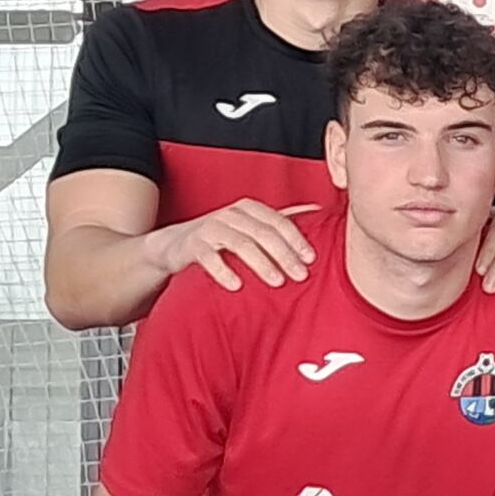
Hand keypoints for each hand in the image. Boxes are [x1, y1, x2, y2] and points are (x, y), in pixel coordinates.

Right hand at [150, 199, 316, 291]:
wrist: (175, 244)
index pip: (279, 222)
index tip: (311, 259)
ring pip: (241, 244)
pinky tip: (237, 286)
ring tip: (277, 282)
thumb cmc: (223, 236)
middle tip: (300, 276)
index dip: (296, 240)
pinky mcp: (193, 245)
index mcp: (250, 209)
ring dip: (261, 264)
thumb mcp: (252, 224)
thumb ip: (281, 219)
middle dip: (285, 255)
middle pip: (263, 234)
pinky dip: (224, 271)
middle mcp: (231, 215)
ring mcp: (211, 228)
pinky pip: (209, 258)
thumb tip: (319, 209)